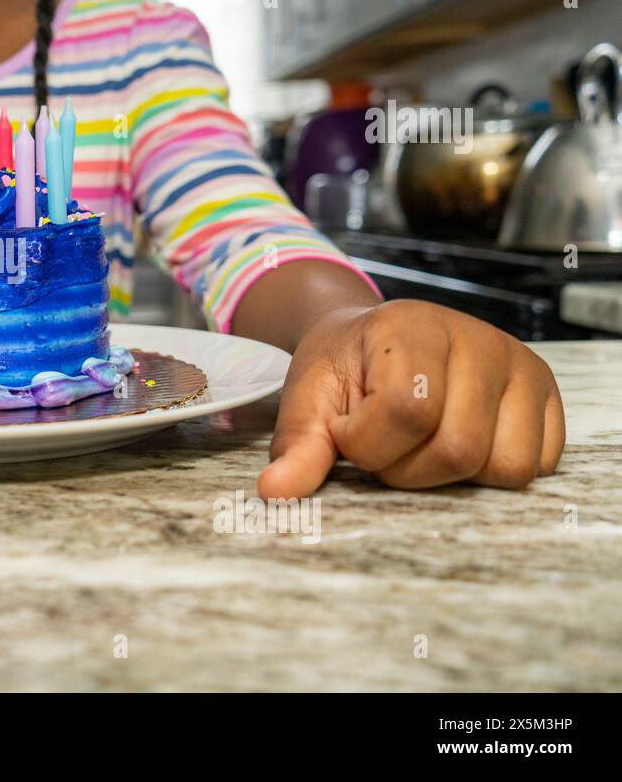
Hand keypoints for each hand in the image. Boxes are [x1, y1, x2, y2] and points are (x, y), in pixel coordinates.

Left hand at [260, 300, 564, 497]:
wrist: (373, 341)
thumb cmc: (343, 368)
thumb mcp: (309, 399)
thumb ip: (299, 446)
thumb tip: (275, 493)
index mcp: (412, 327)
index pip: (407, 413)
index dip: (367, 442)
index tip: (347, 429)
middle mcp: (478, 339)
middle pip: (458, 449)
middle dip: (406, 468)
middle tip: (384, 443)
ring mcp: (520, 365)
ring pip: (503, 466)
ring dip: (450, 475)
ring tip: (420, 443)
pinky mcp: (545, 394)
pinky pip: (535, 465)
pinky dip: (490, 471)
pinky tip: (455, 440)